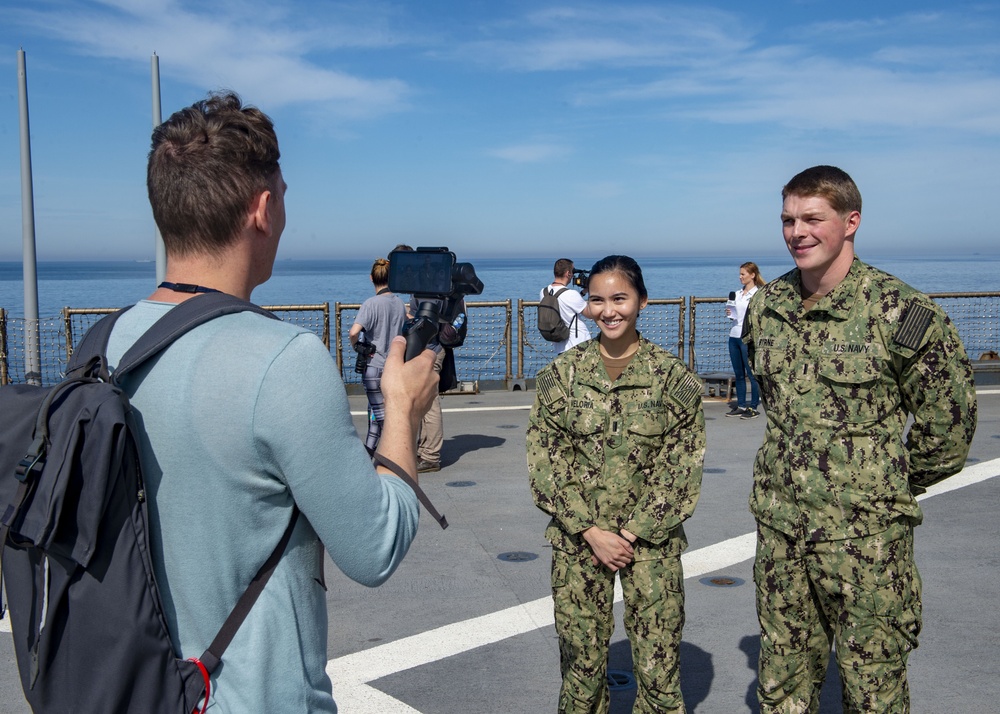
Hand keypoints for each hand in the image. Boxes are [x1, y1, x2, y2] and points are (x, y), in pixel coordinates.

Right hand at [374, 338, 438, 479]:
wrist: (402, 414)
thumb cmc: (397, 388)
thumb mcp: (392, 364)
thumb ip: (397, 348)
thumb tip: (401, 338)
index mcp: (426, 363)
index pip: (429, 351)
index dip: (419, 353)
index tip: (410, 358)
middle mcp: (434, 375)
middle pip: (427, 367)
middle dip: (418, 368)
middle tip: (403, 373)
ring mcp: (434, 389)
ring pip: (427, 380)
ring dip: (418, 381)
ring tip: (404, 387)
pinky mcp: (431, 401)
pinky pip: (425, 393)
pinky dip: (418, 393)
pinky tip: (408, 397)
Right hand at [583, 527, 633, 571]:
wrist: (596, 538)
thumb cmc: (607, 536)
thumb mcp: (618, 538)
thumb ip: (626, 544)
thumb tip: (632, 551)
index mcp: (621, 550)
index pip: (630, 555)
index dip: (631, 554)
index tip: (630, 553)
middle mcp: (616, 556)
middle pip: (627, 561)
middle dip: (628, 559)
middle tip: (627, 556)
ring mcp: (611, 560)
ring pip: (622, 565)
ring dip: (624, 563)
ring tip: (622, 560)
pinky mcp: (606, 562)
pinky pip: (614, 568)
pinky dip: (617, 567)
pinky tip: (617, 564)